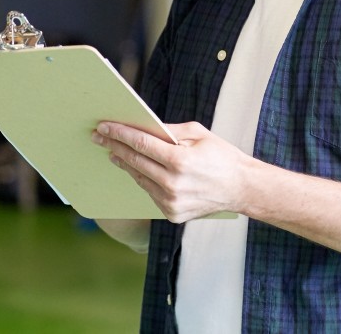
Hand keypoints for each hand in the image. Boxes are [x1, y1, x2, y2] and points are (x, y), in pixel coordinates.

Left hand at [92, 121, 250, 222]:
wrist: (242, 189)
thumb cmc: (221, 157)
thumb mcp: (198, 134)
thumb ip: (169, 130)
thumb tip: (142, 127)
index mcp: (180, 161)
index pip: (141, 144)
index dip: (119, 134)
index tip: (103, 126)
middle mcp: (173, 184)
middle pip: (134, 161)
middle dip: (114, 146)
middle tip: (98, 136)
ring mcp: (171, 202)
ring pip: (139, 178)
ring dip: (124, 163)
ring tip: (112, 151)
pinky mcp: (172, 214)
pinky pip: (150, 192)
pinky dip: (142, 178)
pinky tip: (134, 168)